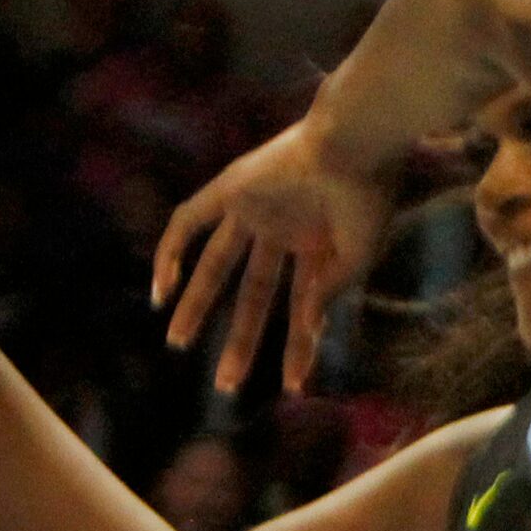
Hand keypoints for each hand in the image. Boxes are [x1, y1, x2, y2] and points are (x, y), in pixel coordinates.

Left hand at [151, 121, 393, 394]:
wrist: (357, 142)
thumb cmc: (370, 196)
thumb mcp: (357, 256)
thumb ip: (330, 293)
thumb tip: (306, 328)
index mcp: (318, 245)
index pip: (303, 308)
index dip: (299, 349)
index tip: (294, 388)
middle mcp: (283, 229)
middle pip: (254, 295)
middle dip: (242, 341)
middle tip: (225, 385)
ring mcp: (255, 209)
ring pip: (216, 266)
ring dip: (196, 306)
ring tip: (176, 344)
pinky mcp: (232, 187)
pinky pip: (188, 221)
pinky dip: (170, 252)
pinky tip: (160, 292)